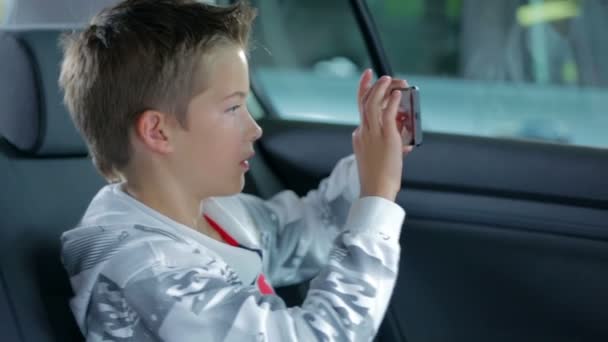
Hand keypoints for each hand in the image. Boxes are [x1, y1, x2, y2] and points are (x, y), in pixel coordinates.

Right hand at [353, 69, 412, 201]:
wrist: (376, 189)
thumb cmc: (379, 179)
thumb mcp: (381, 159)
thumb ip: (393, 148)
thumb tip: (406, 145)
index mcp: (359, 136)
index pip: (361, 111)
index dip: (365, 94)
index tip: (369, 83)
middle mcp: (363, 132)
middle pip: (363, 102)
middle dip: (369, 86)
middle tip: (376, 75)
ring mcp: (373, 133)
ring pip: (372, 103)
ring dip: (380, 88)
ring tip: (388, 79)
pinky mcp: (386, 137)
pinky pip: (387, 113)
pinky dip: (392, 101)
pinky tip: (398, 93)